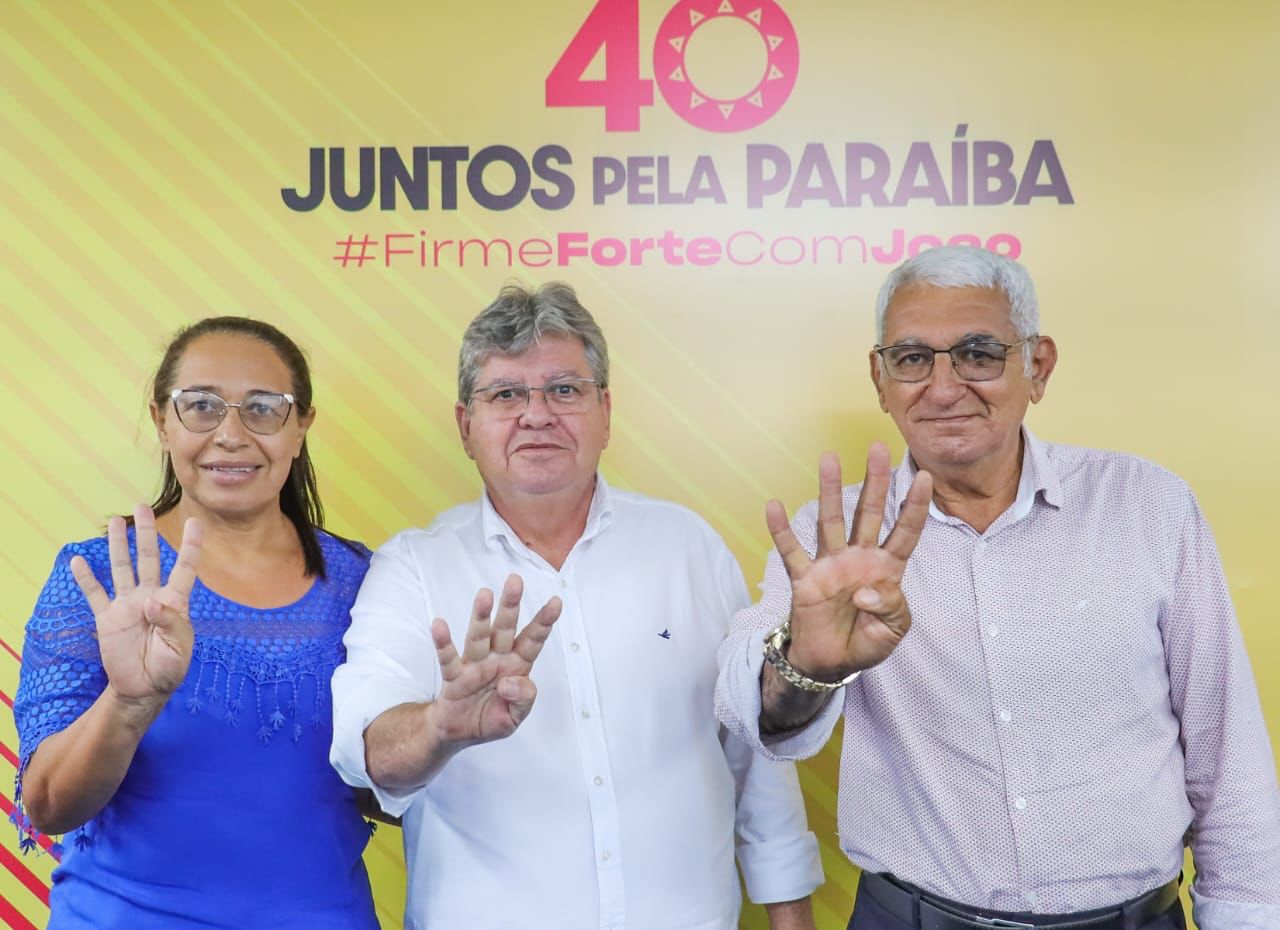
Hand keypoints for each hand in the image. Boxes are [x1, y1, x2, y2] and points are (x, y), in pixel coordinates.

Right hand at [70, 505, 202, 701]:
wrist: (143, 689)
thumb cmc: (168, 669)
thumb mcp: (178, 649)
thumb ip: (169, 623)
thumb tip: (151, 601)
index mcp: (175, 603)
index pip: (185, 569)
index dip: (191, 546)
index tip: (196, 523)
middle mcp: (150, 597)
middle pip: (148, 558)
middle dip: (146, 533)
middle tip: (142, 507)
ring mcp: (127, 605)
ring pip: (122, 568)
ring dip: (118, 546)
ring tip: (114, 521)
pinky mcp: (107, 618)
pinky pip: (95, 594)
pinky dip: (86, 579)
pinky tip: (78, 561)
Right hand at [427, 574, 560, 752]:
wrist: (460, 733)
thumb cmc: (492, 717)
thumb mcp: (516, 716)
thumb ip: (523, 699)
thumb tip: (510, 682)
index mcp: (517, 666)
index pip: (533, 640)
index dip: (544, 622)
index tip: (556, 602)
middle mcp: (496, 659)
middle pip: (505, 628)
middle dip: (511, 605)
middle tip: (515, 580)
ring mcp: (474, 665)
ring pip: (479, 637)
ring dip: (481, 617)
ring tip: (484, 595)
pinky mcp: (454, 676)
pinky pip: (448, 658)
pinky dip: (443, 642)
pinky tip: (439, 624)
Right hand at [768, 443, 931, 681]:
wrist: (831, 664)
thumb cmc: (866, 642)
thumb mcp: (893, 630)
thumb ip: (890, 607)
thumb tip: (866, 590)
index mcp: (886, 570)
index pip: (905, 532)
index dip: (915, 507)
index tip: (925, 477)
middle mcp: (859, 559)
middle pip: (869, 513)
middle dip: (875, 482)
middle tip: (878, 448)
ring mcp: (831, 565)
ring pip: (832, 521)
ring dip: (830, 491)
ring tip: (828, 459)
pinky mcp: (805, 579)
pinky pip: (792, 551)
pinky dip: (781, 530)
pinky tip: (774, 506)